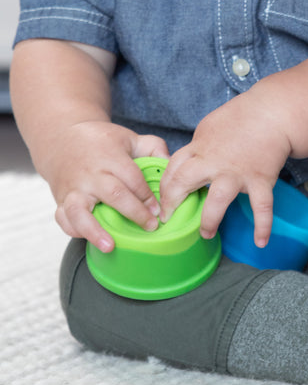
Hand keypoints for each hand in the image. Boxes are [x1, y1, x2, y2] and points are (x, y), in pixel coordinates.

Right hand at [46, 121, 169, 251]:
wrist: (61, 138)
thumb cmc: (102, 142)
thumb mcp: (129, 138)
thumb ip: (153, 147)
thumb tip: (170, 162)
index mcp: (110, 157)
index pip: (132, 178)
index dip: (147, 195)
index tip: (158, 209)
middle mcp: (90, 173)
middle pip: (113, 194)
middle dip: (134, 212)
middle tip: (151, 226)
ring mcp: (73, 188)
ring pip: (79, 210)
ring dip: (94, 230)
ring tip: (110, 246)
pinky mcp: (61, 199)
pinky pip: (63, 218)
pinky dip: (73, 230)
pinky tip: (89, 240)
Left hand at [160, 89, 291, 246]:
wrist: (272, 113)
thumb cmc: (240, 118)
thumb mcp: (208, 128)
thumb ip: (197, 148)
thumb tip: (186, 165)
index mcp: (200, 147)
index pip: (173, 168)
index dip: (164, 187)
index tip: (162, 201)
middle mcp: (214, 161)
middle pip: (184, 182)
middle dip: (172, 202)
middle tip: (168, 218)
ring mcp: (238, 173)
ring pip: (218, 199)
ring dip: (210, 220)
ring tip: (206, 234)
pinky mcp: (260, 180)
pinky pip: (262, 207)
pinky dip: (263, 226)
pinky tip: (261, 242)